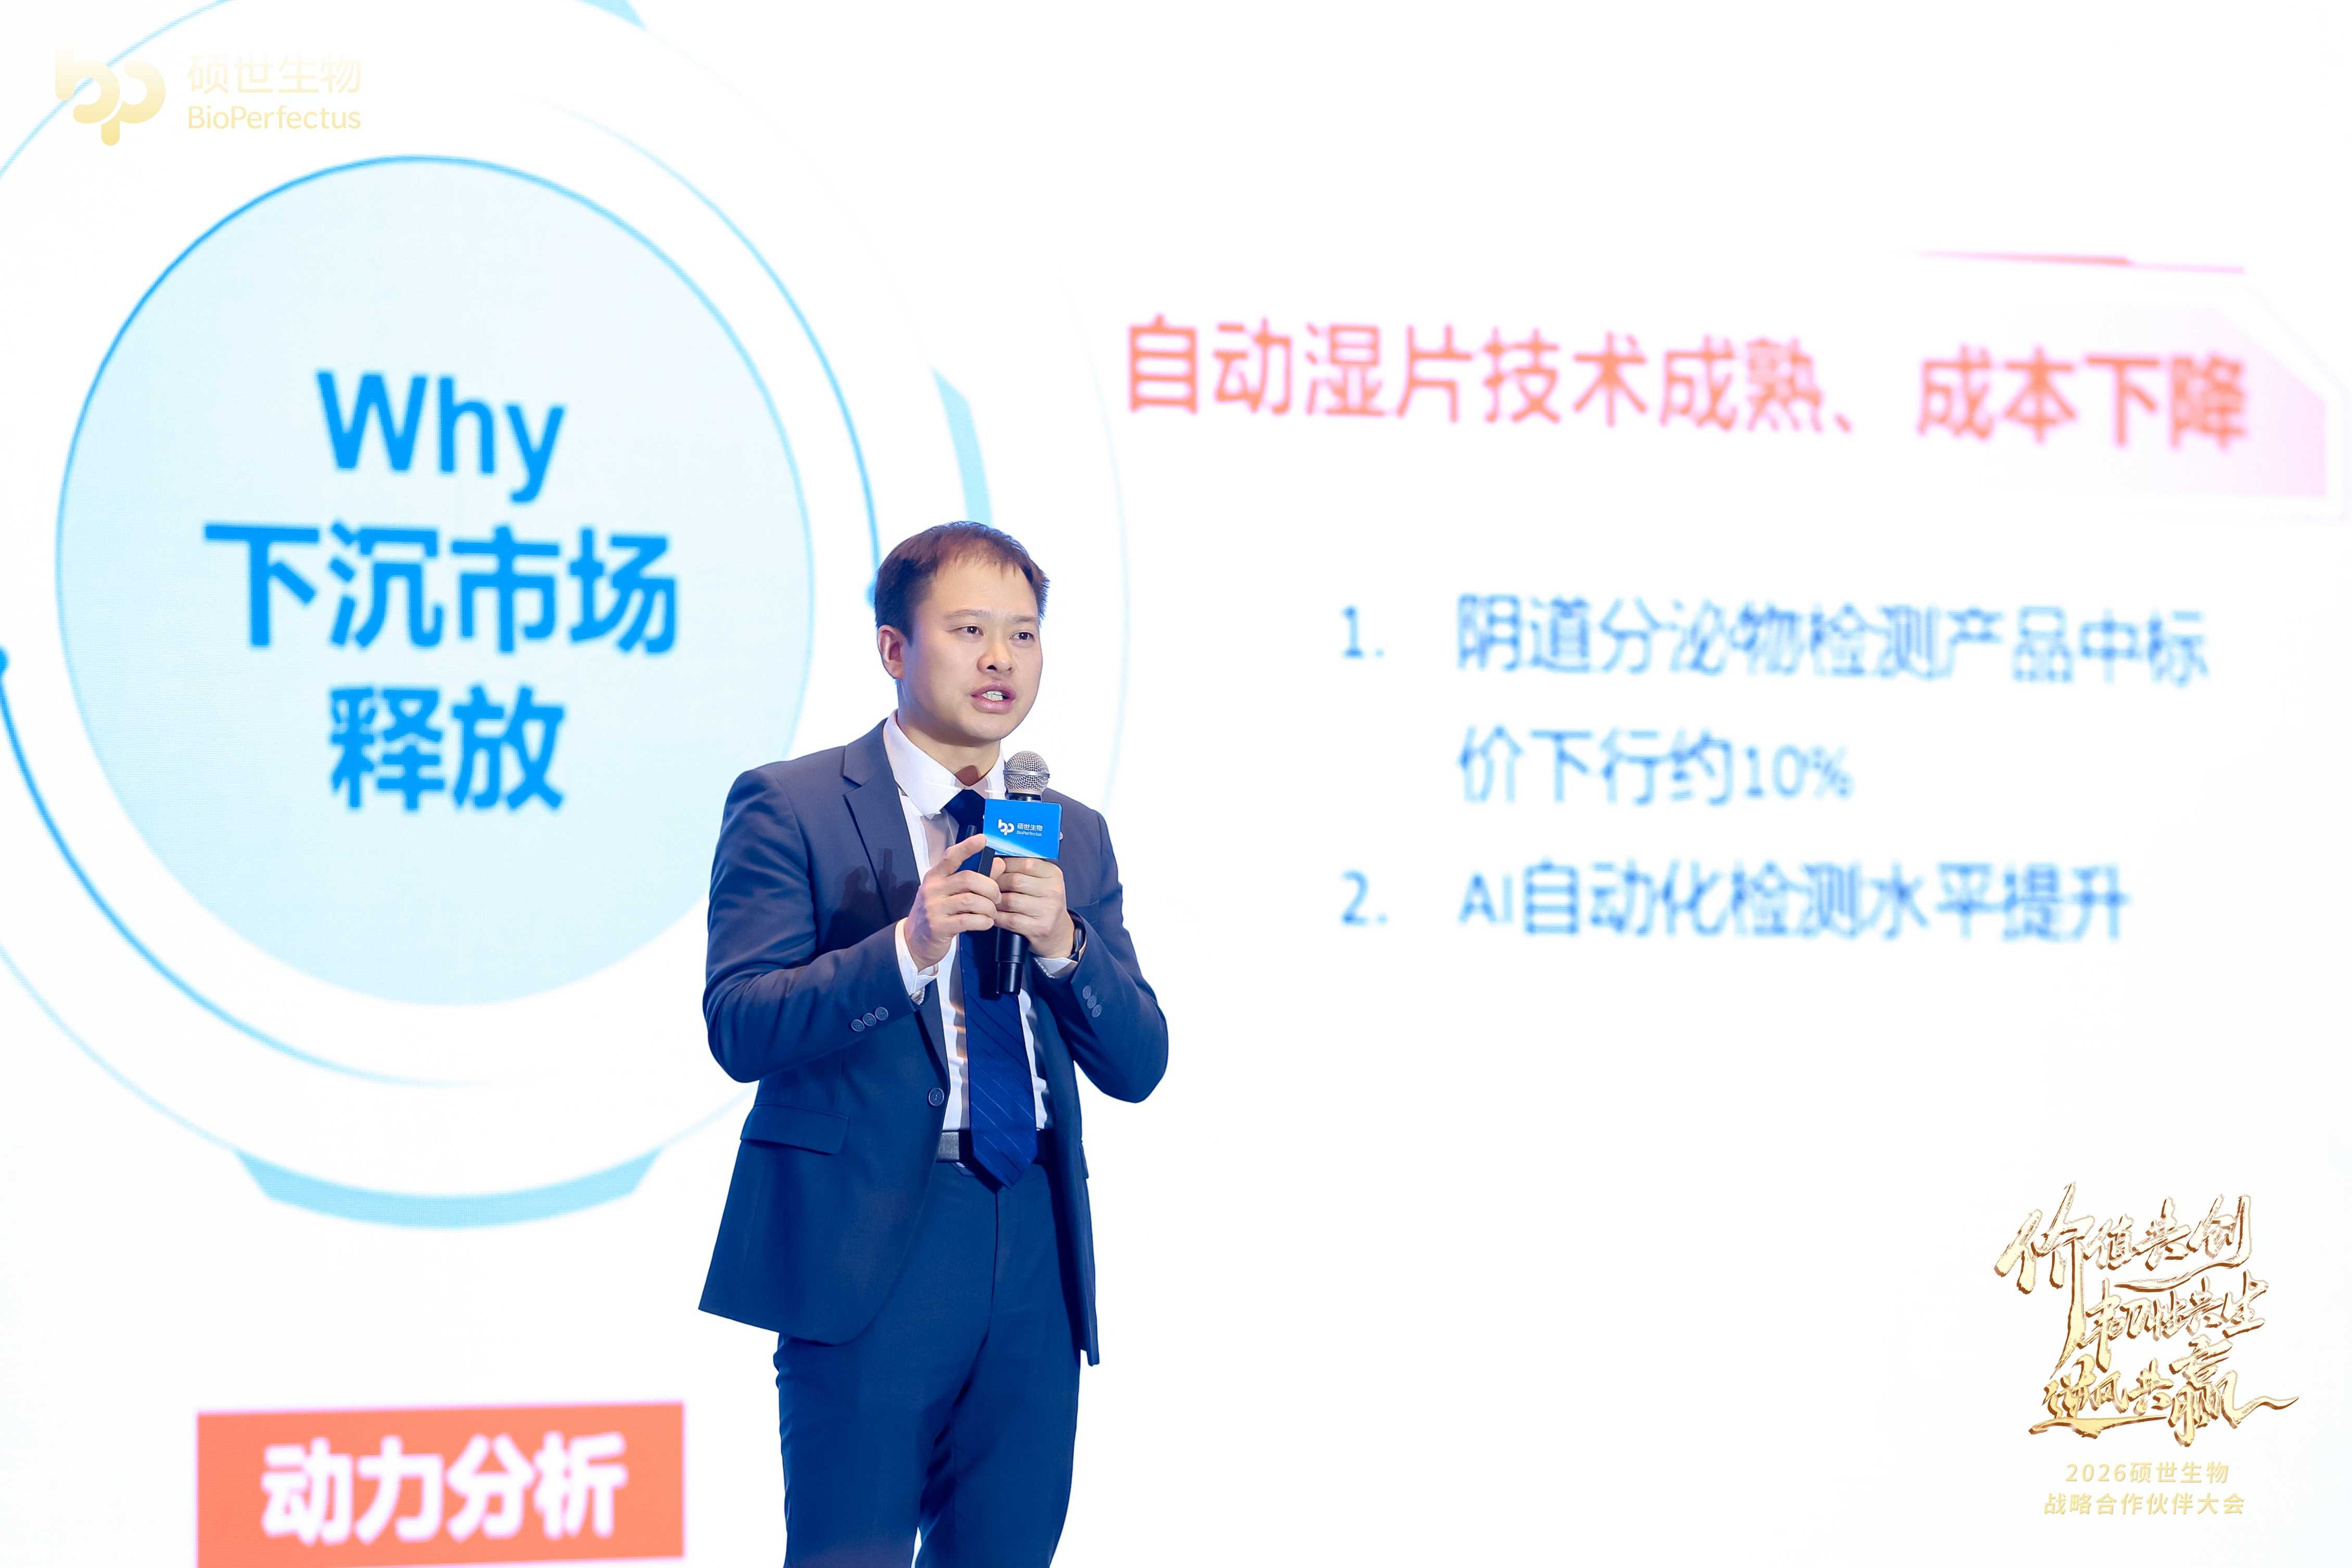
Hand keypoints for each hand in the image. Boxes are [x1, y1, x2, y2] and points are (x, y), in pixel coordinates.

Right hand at [902, 833, 1000, 970]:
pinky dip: (983, 921)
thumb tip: (998, 863)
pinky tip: (986, 923)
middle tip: (997, 897)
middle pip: (968, 879)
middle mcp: (933, 889)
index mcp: (935, 876)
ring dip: (988, 907)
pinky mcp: (938, 927)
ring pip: (971, 900)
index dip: (967, 847)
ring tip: (991, 912)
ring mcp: (934, 908)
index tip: (983, 839)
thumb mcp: (950, 893)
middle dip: (990, 888)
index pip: (951, 856)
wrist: (914, 941)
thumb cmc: (937, 913)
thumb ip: (975, 877)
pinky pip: (968, 921)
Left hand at [993, 855, 1073, 959]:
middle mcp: (1053, 891)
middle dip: (996, 883)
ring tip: (991, 900)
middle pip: (1015, 881)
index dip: (1005, 865)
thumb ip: (1023, 869)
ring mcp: (1047, 910)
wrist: (1058, 931)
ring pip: (1010, 900)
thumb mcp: (1042, 881)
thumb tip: (995, 861)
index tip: (995, 868)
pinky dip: (998, 917)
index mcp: (1053, 874)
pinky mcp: (1038, 927)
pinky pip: (1009, 919)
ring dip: (995, 901)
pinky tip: (995, 914)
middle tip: (988, 886)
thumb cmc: (1044, 903)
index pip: (1024, 863)